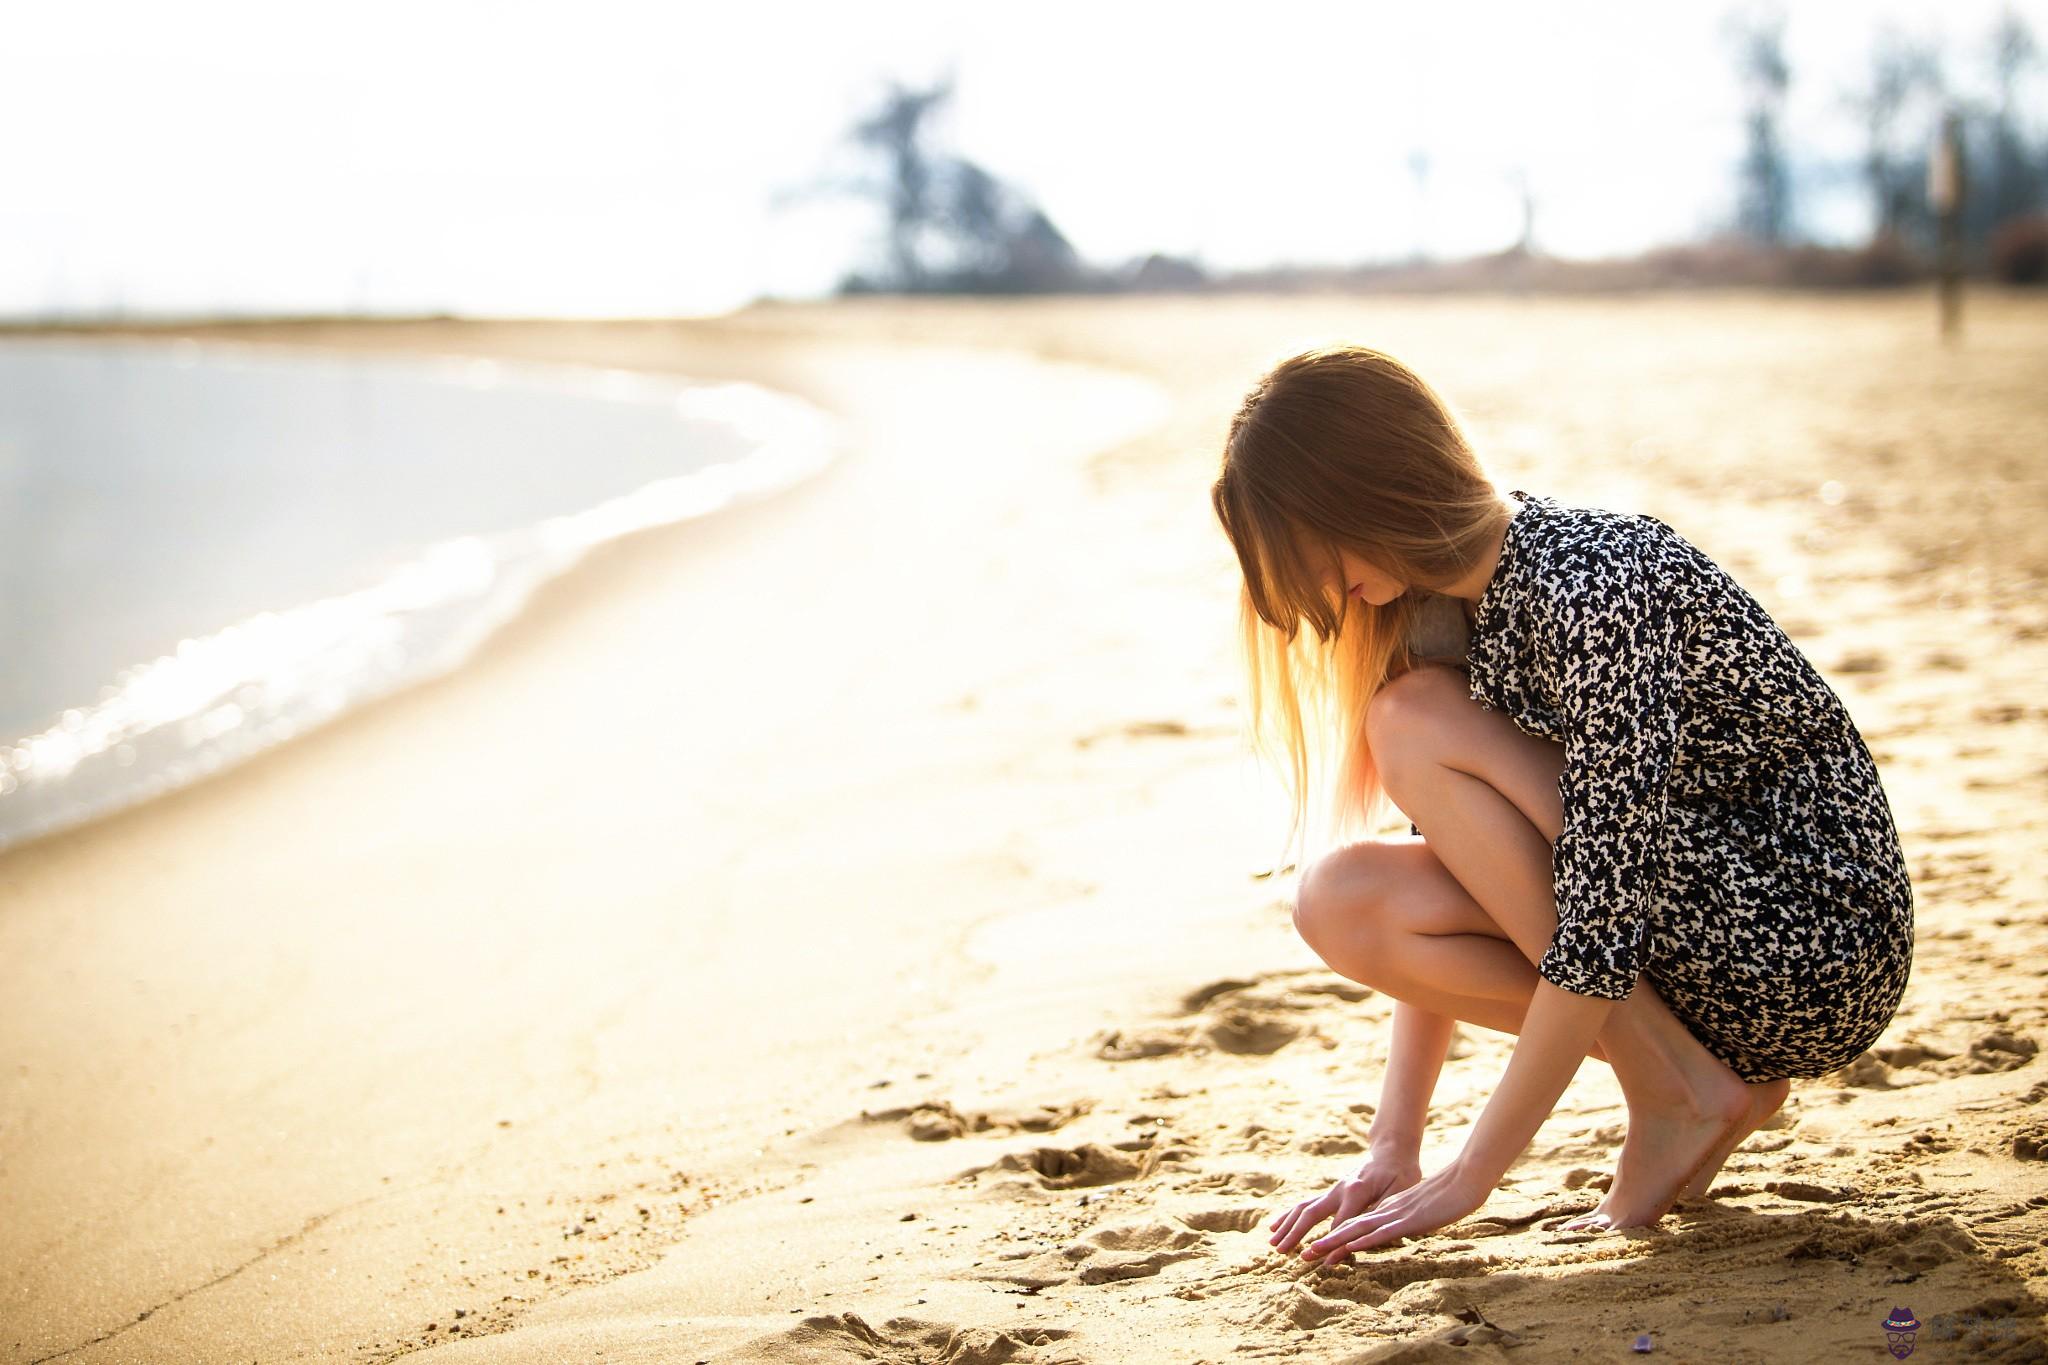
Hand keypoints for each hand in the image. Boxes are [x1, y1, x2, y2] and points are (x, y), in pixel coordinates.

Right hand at [1267, 1152, 1422, 1260]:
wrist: (1392, 1152)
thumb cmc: (1401, 1176)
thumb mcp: (1398, 1195)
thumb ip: (1380, 1214)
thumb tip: (1362, 1238)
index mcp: (1357, 1192)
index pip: (1340, 1225)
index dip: (1331, 1245)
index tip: (1320, 1264)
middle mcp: (1339, 1189)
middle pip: (1311, 1213)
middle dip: (1295, 1234)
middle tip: (1280, 1252)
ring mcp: (1333, 1190)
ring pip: (1303, 1207)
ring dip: (1287, 1225)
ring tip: (1273, 1243)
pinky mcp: (1332, 1193)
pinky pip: (1306, 1204)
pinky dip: (1289, 1216)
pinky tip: (1276, 1225)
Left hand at [1292, 1158, 1491, 1264]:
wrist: (1465, 1179)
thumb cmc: (1447, 1198)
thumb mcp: (1419, 1214)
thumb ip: (1404, 1222)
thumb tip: (1391, 1234)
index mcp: (1387, 1209)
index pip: (1354, 1225)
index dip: (1333, 1238)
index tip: (1313, 1250)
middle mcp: (1385, 1210)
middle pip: (1348, 1227)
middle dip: (1323, 1242)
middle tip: (1300, 1255)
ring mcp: (1396, 1214)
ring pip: (1359, 1229)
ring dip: (1335, 1242)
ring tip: (1313, 1253)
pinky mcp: (1409, 1219)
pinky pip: (1382, 1230)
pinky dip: (1364, 1239)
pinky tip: (1349, 1247)